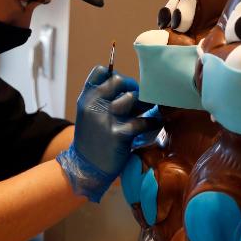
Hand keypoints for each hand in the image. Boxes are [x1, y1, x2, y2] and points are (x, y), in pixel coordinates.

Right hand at [57, 66, 162, 201]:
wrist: (85, 168)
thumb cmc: (92, 139)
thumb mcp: (89, 114)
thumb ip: (102, 98)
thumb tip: (129, 85)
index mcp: (86, 98)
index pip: (100, 71)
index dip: (115, 75)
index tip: (123, 87)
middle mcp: (94, 105)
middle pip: (119, 80)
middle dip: (133, 88)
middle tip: (139, 100)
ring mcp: (106, 119)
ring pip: (133, 97)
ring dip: (144, 104)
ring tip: (149, 110)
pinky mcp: (118, 135)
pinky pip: (143, 121)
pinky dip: (152, 122)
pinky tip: (154, 124)